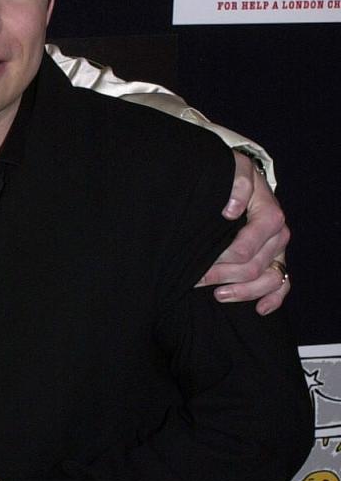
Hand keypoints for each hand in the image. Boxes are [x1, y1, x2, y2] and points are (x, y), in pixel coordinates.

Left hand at [198, 151, 289, 314]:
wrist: (238, 182)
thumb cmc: (231, 178)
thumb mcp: (233, 170)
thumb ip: (236, 184)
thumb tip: (231, 210)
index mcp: (269, 214)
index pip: (246, 248)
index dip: (222, 260)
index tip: (199, 265)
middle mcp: (278, 235)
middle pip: (253, 268)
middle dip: (223, 277)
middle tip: (197, 280)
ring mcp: (278, 250)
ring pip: (269, 281)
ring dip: (243, 292)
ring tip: (218, 295)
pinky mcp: (276, 261)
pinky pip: (282, 285)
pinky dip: (273, 299)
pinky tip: (259, 309)